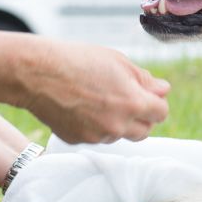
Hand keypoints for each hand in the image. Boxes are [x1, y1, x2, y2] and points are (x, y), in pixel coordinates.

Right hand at [18, 39, 169, 144]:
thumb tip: (164, 90)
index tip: (146, 93)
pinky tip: (81, 106)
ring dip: (117, 121)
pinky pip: (96, 136)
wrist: (37, 74)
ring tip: (98, 98)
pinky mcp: (78, 140)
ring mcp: (97, 136)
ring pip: (119, 134)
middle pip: (144, 130)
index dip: (156, 101)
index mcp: (133, 103)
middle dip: (141, 116)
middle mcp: (118, 125)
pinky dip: (95, 125)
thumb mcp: (117, 61)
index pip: (161, 113)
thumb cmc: (79, 61)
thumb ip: (144, 79)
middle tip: (126, 97)